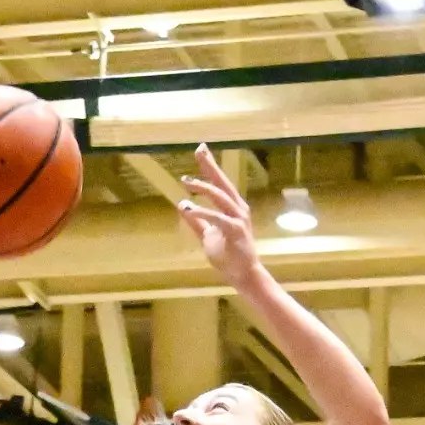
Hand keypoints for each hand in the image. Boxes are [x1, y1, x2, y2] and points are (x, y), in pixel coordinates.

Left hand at [178, 144, 261, 287]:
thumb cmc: (228, 255)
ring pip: (221, 197)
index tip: (201, 150)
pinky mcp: (236, 231)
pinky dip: (203, 212)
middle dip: (211, 166)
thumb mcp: (207, 235)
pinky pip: (218, 218)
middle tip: (199, 151)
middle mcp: (238, 208)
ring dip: (203, 188)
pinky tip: (189, 208)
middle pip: (223, 183)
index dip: (210, 167)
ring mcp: (239, 218)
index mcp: (232, 207)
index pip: (220, 183)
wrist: (242, 275)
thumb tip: (181, 205)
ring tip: (186, 182)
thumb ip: (196, 221)